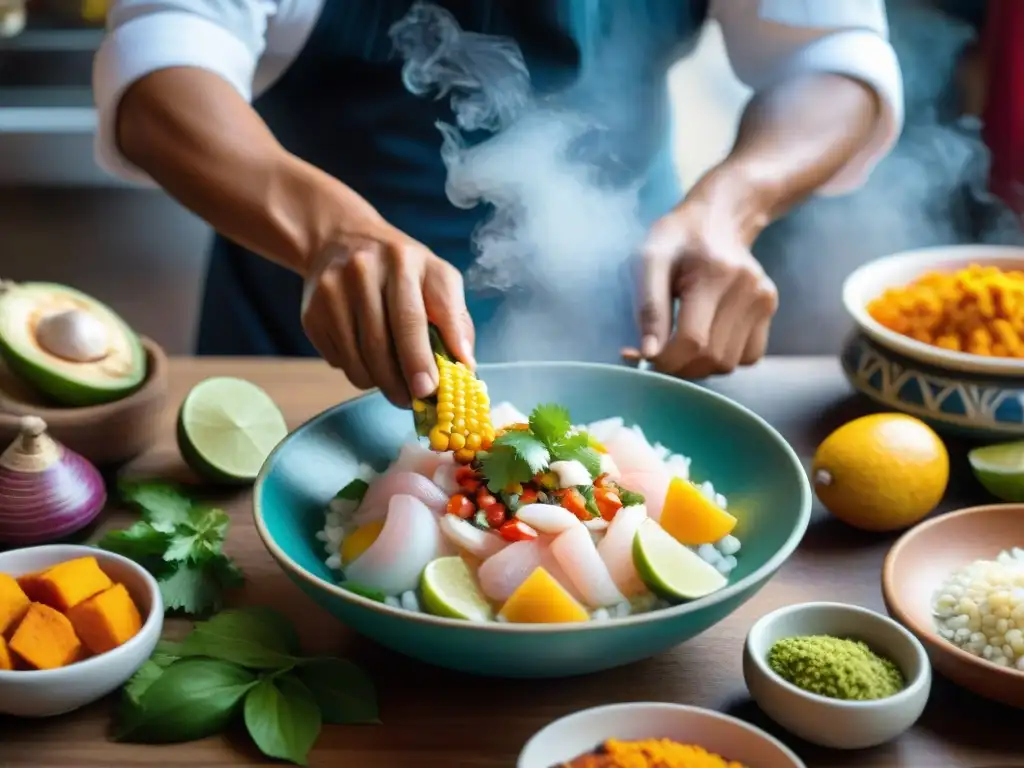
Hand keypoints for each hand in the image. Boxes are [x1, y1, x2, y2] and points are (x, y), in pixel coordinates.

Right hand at [301, 219, 474, 406]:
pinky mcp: (311, 313)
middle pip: (380, 344)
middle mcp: (362, 271)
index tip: (428, 389)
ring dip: (380, 383)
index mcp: (402, 260)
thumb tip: (465, 365)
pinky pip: (339, 360)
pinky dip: (358, 371)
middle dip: (400, 382)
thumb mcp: (436, 277)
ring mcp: (331, 292)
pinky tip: (369, 359)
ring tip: (395, 384)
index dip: (419, 358)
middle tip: (413, 401)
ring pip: (357, 359)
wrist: (340, 240)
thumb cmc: (401, 268)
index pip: (410, 318)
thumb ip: (454, 319)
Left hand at [630, 200, 777, 378]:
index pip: (693, 341)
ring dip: (700, 365)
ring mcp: (763, 299)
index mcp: (715, 274)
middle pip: (713, 358)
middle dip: (679, 366)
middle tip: (659, 354)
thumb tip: (649, 354)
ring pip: (730, 363)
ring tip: (681, 344)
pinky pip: (748, 356)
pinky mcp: (769, 308)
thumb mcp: (648, 261)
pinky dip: (724, 358)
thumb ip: (648, 308)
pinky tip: (707, 337)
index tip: (645, 356)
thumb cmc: (675, 240)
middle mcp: (748, 289)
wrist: (716, 219)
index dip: (666, 360)